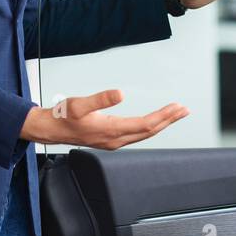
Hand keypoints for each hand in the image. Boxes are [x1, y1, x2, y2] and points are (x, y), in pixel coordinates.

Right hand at [20, 89, 188, 149]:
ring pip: (144, 134)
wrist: (50, 129)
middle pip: (150, 131)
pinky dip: (150, 127)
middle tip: (184, 110)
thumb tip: (121, 93)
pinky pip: (137, 135)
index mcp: (111, 130)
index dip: (164, 116)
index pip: (146, 125)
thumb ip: (101, 98)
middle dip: (169, 120)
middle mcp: (116, 139)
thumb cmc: (63, 116)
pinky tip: (154, 122)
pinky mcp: (110, 140)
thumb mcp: (79, 104)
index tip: (177, 107)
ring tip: (175, 114)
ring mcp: (113, 142)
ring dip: (161, 123)